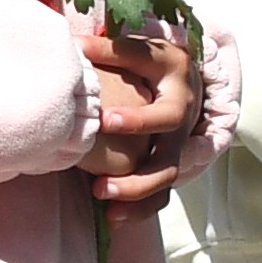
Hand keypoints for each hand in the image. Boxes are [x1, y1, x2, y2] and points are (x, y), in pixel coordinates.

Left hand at [79, 22, 196, 211]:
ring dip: (134, 194)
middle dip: (135, 175)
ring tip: (101, 195)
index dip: (137, 120)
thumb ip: (111, 50)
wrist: (187, 79)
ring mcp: (178, 150)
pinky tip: (112, 216)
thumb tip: (75, 45)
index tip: (104, 121)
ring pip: (164, 181)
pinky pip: (160, 196)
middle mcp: (182, 127)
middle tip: (98, 182)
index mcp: (178, 95)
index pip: (162, 113)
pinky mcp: (169, 166)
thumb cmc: (154, 62)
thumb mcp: (140, 51)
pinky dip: (138, 210)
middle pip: (167, 159)